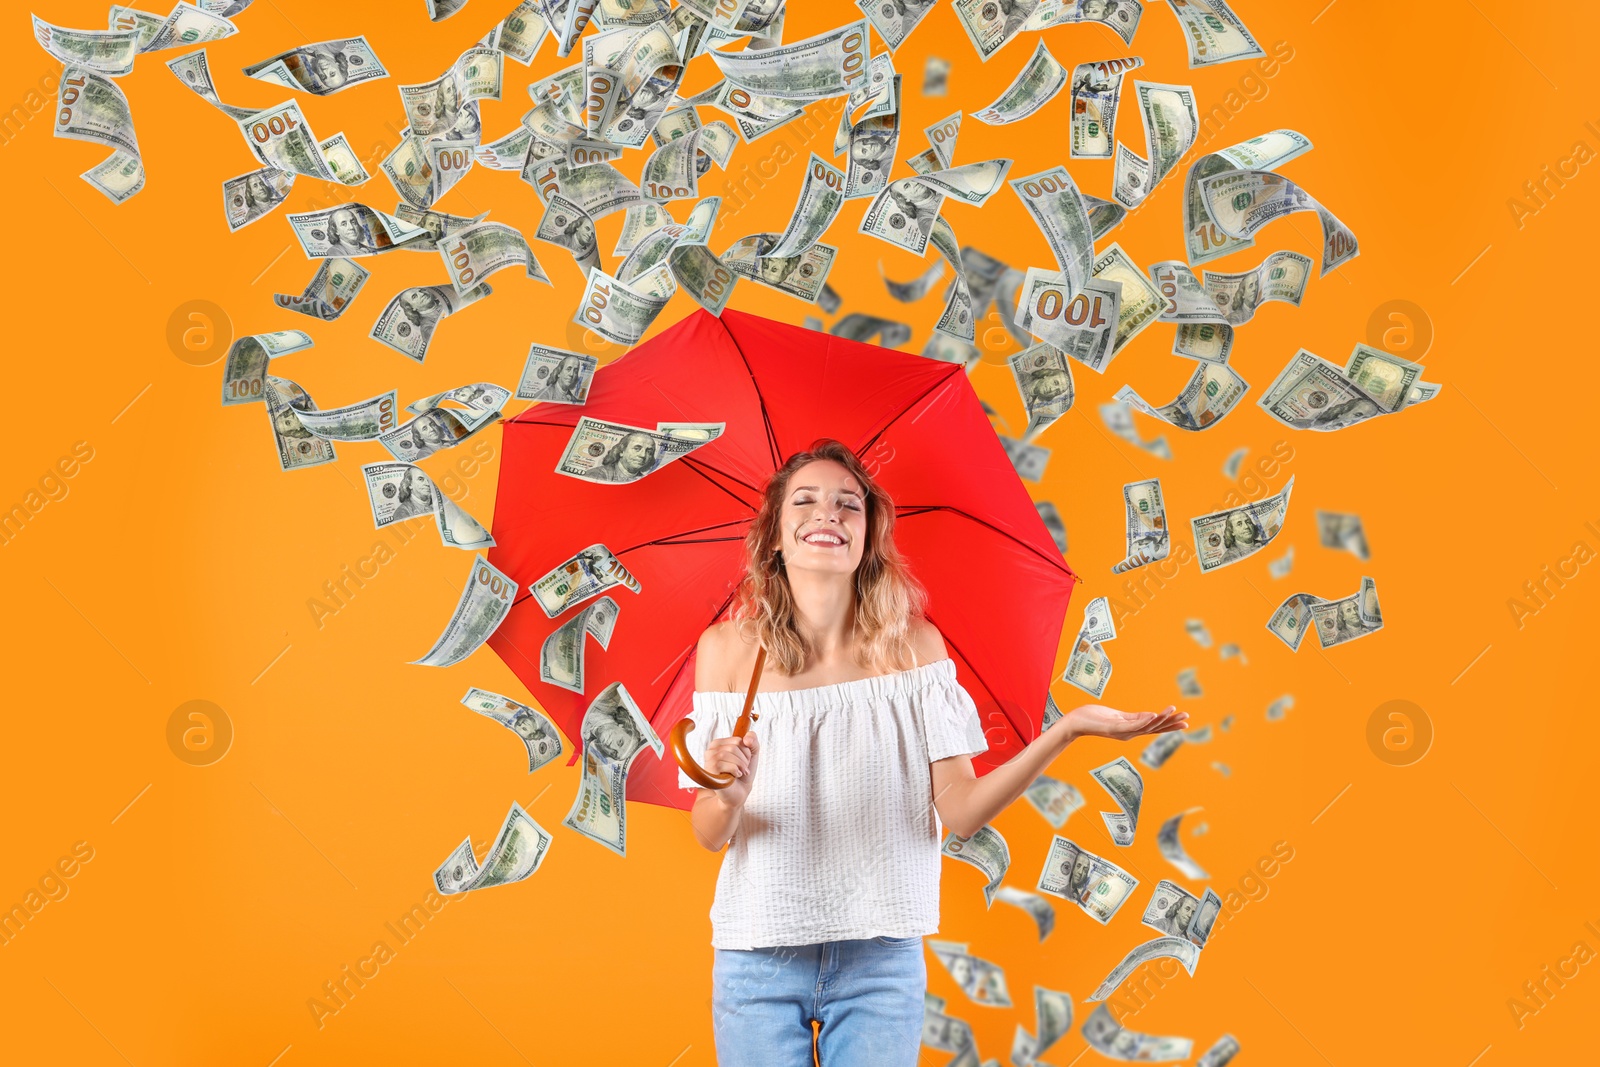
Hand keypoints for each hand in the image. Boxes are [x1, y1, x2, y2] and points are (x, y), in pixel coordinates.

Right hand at [703, 731, 760, 807]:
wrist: (739, 793)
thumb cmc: (742, 773)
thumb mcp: (752, 754)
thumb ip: (753, 741)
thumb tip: (747, 738)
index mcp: (718, 744)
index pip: (737, 740)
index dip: (747, 752)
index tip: (745, 761)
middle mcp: (710, 751)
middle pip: (733, 746)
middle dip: (744, 759)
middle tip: (744, 769)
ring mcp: (708, 761)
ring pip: (728, 753)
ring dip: (740, 765)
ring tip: (741, 773)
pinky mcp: (708, 771)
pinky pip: (723, 764)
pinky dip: (735, 770)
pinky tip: (735, 776)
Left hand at [1063, 703, 1186, 742]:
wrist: (1075, 722)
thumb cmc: (1094, 717)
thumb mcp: (1117, 716)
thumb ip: (1133, 717)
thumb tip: (1150, 715)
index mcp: (1131, 729)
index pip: (1155, 726)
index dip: (1170, 724)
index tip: (1185, 720)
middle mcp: (1129, 733)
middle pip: (1155, 728)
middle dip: (1171, 723)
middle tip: (1187, 718)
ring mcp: (1122, 732)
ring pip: (1146, 727)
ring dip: (1161, 719)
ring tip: (1174, 712)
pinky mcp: (1113, 728)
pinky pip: (1131, 725)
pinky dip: (1143, 721)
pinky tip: (1153, 715)